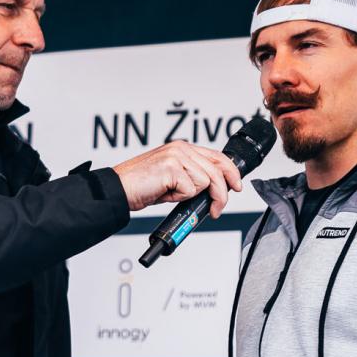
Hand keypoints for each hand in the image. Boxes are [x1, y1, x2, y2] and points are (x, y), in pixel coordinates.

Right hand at [111, 141, 242, 213]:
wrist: (119, 190)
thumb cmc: (141, 186)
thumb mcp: (172, 179)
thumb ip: (191, 176)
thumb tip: (212, 189)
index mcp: (182, 148)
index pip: (217, 156)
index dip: (231, 172)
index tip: (236, 186)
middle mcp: (181, 148)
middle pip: (217, 170)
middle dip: (221, 194)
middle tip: (216, 209)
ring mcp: (176, 156)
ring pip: (206, 181)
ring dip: (193, 196)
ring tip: (173, 196)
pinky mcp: (171, 168)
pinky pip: (190, 189)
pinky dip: (180, 197)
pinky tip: (165, 193)